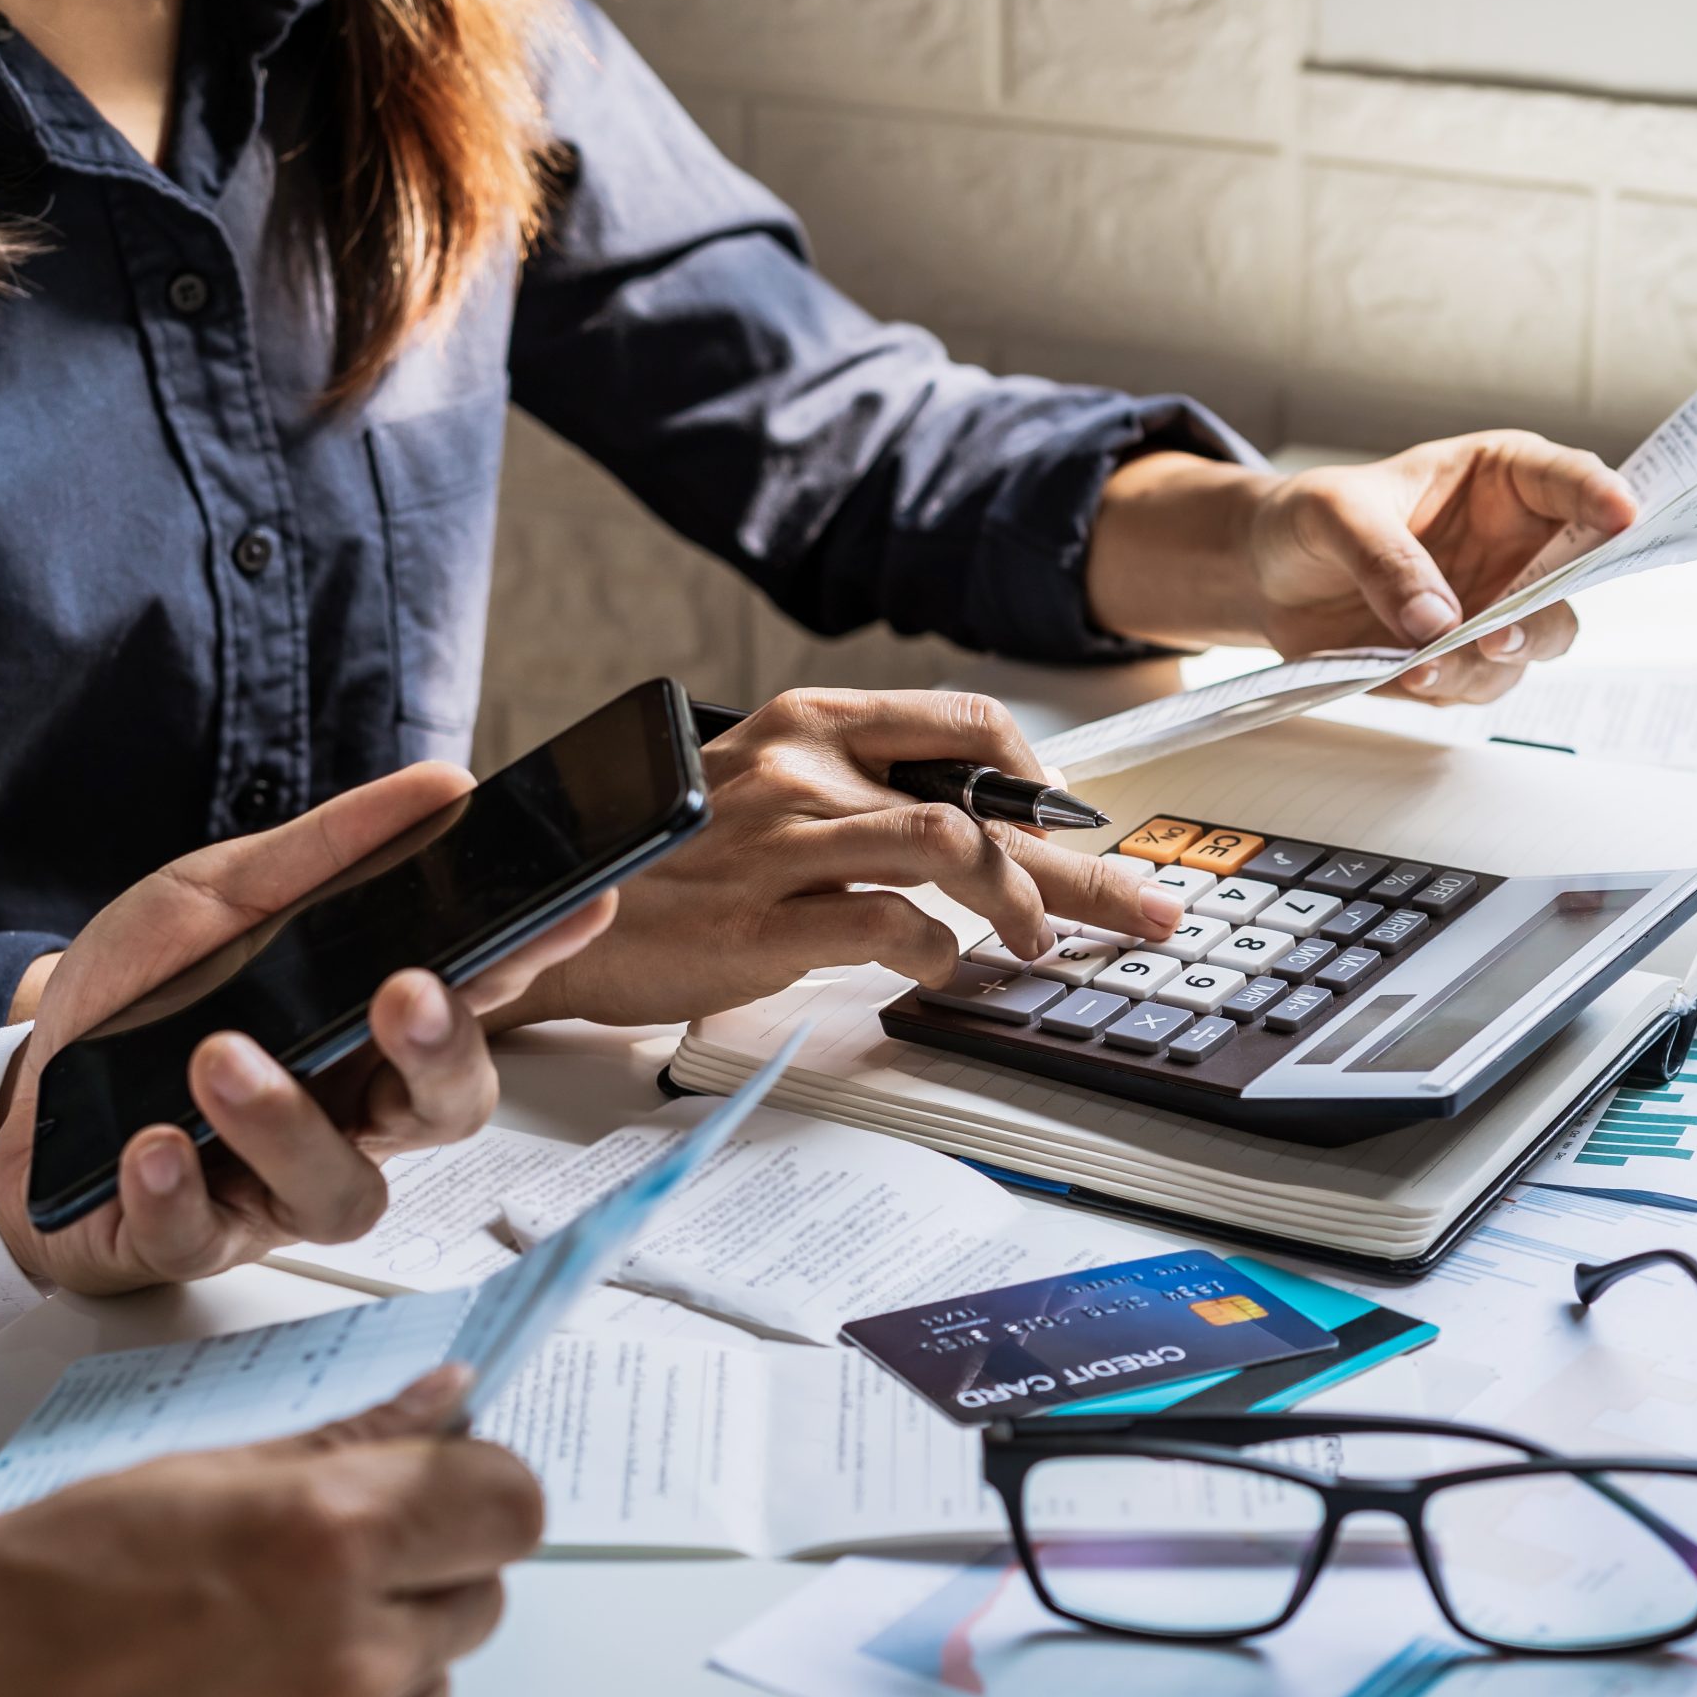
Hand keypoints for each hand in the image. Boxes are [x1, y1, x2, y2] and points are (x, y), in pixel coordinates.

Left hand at [0, 762, 614, 1294]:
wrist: (15, 1090)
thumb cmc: (141, 997)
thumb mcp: (219, 897)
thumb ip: (326, 850)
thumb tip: (441, 785)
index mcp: (372, 1026)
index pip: (479, 988)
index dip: (537, 954)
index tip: (578, 903)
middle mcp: (351, 1114)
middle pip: (443, 1109)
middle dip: (439, 1052)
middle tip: (404, 993)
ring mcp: (278, 1187)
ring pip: (339, 1191)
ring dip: (286, 1124)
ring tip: (217, 1059)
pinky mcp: (193, 1240)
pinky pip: (204, 1235)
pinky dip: (179, 1190)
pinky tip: (153, 1145)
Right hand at [0, 1365, 539, 1696]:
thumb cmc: (34, 1591)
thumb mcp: (192, 1473)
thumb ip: (342, 1443)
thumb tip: (443, 1404)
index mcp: (328, 1538)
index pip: (510, 1501)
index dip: (479, 1478)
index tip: (442, 1466)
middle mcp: (351, 1651)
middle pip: (484, 1588)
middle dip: (433, 1552)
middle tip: (341, 1534)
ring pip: (439, 1671)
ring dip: (394, 1637)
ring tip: (278, 1611)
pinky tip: (264, 1675)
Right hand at [494, 689, 1182, 1028]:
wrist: (549, 912)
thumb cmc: (662, 864)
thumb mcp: (756, 791)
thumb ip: (850, 794)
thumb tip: (966, 829)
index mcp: (808, 723)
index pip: (966, 724)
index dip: (1042, 784)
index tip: (1075, 834)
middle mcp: (800, 768)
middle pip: (983, 797)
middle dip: (1082, 865)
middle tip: (1147, 912)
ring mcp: (780, 843)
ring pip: (949, 845)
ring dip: (1021, 903)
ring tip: (1036, 948)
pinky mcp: (758, 923)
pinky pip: (886, 927)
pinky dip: (935, 954)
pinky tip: (940, 973)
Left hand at [1084, 434, 1637, 704]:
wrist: (1267, 574)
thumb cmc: (1310, 518)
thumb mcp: (1334, 514)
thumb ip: (1386, 559)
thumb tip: (1435, 623)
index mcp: (1504, 480)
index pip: (1571, 481)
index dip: (1603, 497)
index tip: (1622, 514)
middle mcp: (1516, 546)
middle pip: (1572, 581)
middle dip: (1546, 610)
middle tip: (1501, 633)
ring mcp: (1494, 606)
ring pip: (1531, 645)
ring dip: (1488, 662)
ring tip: (1422, 667)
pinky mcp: (1461, 658)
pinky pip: (1476, 684)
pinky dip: (1446, 687)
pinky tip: (1403, 677)